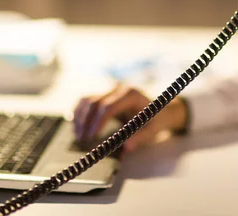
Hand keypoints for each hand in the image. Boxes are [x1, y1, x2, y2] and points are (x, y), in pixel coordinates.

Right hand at [73, 85, 187, 151]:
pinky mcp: (104, 94)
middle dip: (85, 122)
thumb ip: (140, 137)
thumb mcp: (153, 129)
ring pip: (87, 100)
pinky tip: (77, 126)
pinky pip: (86, 100)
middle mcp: (118, 88)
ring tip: (78, 135)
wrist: (160, 108)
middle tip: (81, 140)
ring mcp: (110, 89)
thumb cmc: (156, 119)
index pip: (108, 106)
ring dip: (80, 117)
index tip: (91, 137)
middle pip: (94, 102)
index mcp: (131, 94)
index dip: (97, 122)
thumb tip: (126, 147)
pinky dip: (79, 112)